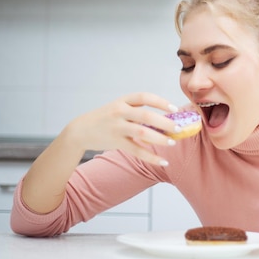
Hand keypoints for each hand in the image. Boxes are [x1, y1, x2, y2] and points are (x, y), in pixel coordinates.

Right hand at [65, 92, 181, 165]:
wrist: (80, 130)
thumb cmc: (106, 118)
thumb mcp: (119, 108)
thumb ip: (138, 111)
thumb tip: (165, 118)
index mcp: (123, 100)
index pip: (145, 97)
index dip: (161, 102)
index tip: (175, 109)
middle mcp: (119, 112)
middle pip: (146, 115)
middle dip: (165, 122)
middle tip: (178, 128)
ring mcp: (117, 127)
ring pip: (143, 132)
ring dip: (160, 138)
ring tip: (172, 143)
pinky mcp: (115, 142)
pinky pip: (137, 150)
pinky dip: (151, 157)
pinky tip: (163, 161)